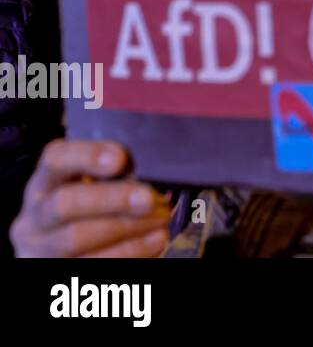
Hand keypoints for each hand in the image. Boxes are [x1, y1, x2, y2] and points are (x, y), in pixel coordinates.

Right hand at [10, 140, 171, 257]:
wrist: (60, 254)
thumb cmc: (86, 211)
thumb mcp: (90, 188)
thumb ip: (112, 178)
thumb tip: (150, 175)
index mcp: (45, 184)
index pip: (55, 160)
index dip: (86, 156)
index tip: (120, 159)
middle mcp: (37, 216)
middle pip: (65, 203)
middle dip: (112, 199)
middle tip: (149, 199)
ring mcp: (42, 248)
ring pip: (76, 238)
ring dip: (127, 227)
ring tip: (160, 219)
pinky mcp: (58, 271)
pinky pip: (94, 263)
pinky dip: (130, 251)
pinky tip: (155, 240)